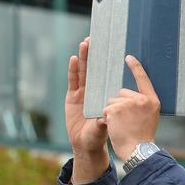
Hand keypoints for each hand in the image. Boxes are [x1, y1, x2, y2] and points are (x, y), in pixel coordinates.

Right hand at [65, 37, 110, 183]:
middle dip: (95, 54)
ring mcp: (83, 93)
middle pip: (95, 69)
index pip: (108, 74)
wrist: (85, 145)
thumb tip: (105, 116)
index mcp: (106, 94)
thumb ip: (103, 121)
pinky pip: (73, 81)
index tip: (112, 47)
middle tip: (95, 39)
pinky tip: (73, 58)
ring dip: (84, 58)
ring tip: (85, 43)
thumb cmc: (98, 136)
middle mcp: (95, 91)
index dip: (109, 62)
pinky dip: (72, 70)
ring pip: (84, 72)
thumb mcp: (103, 128)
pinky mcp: (72, 97)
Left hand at [102, 55, 160, 161]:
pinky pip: (106, 109)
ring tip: (121, 126)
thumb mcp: (150, 117)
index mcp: (152, 100)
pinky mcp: (115, 109)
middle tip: (126, 121)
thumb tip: (134, 97)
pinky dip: (106, 118)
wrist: (137, 151)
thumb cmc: (142, 137)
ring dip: (112, 112)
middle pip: (122, 93)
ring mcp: (127, 103)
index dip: (136, 68)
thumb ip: (143, 104)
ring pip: (112, 101)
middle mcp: (141, 99)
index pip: (143, 79)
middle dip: (119, 104)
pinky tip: (115, 127)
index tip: (128, 57)